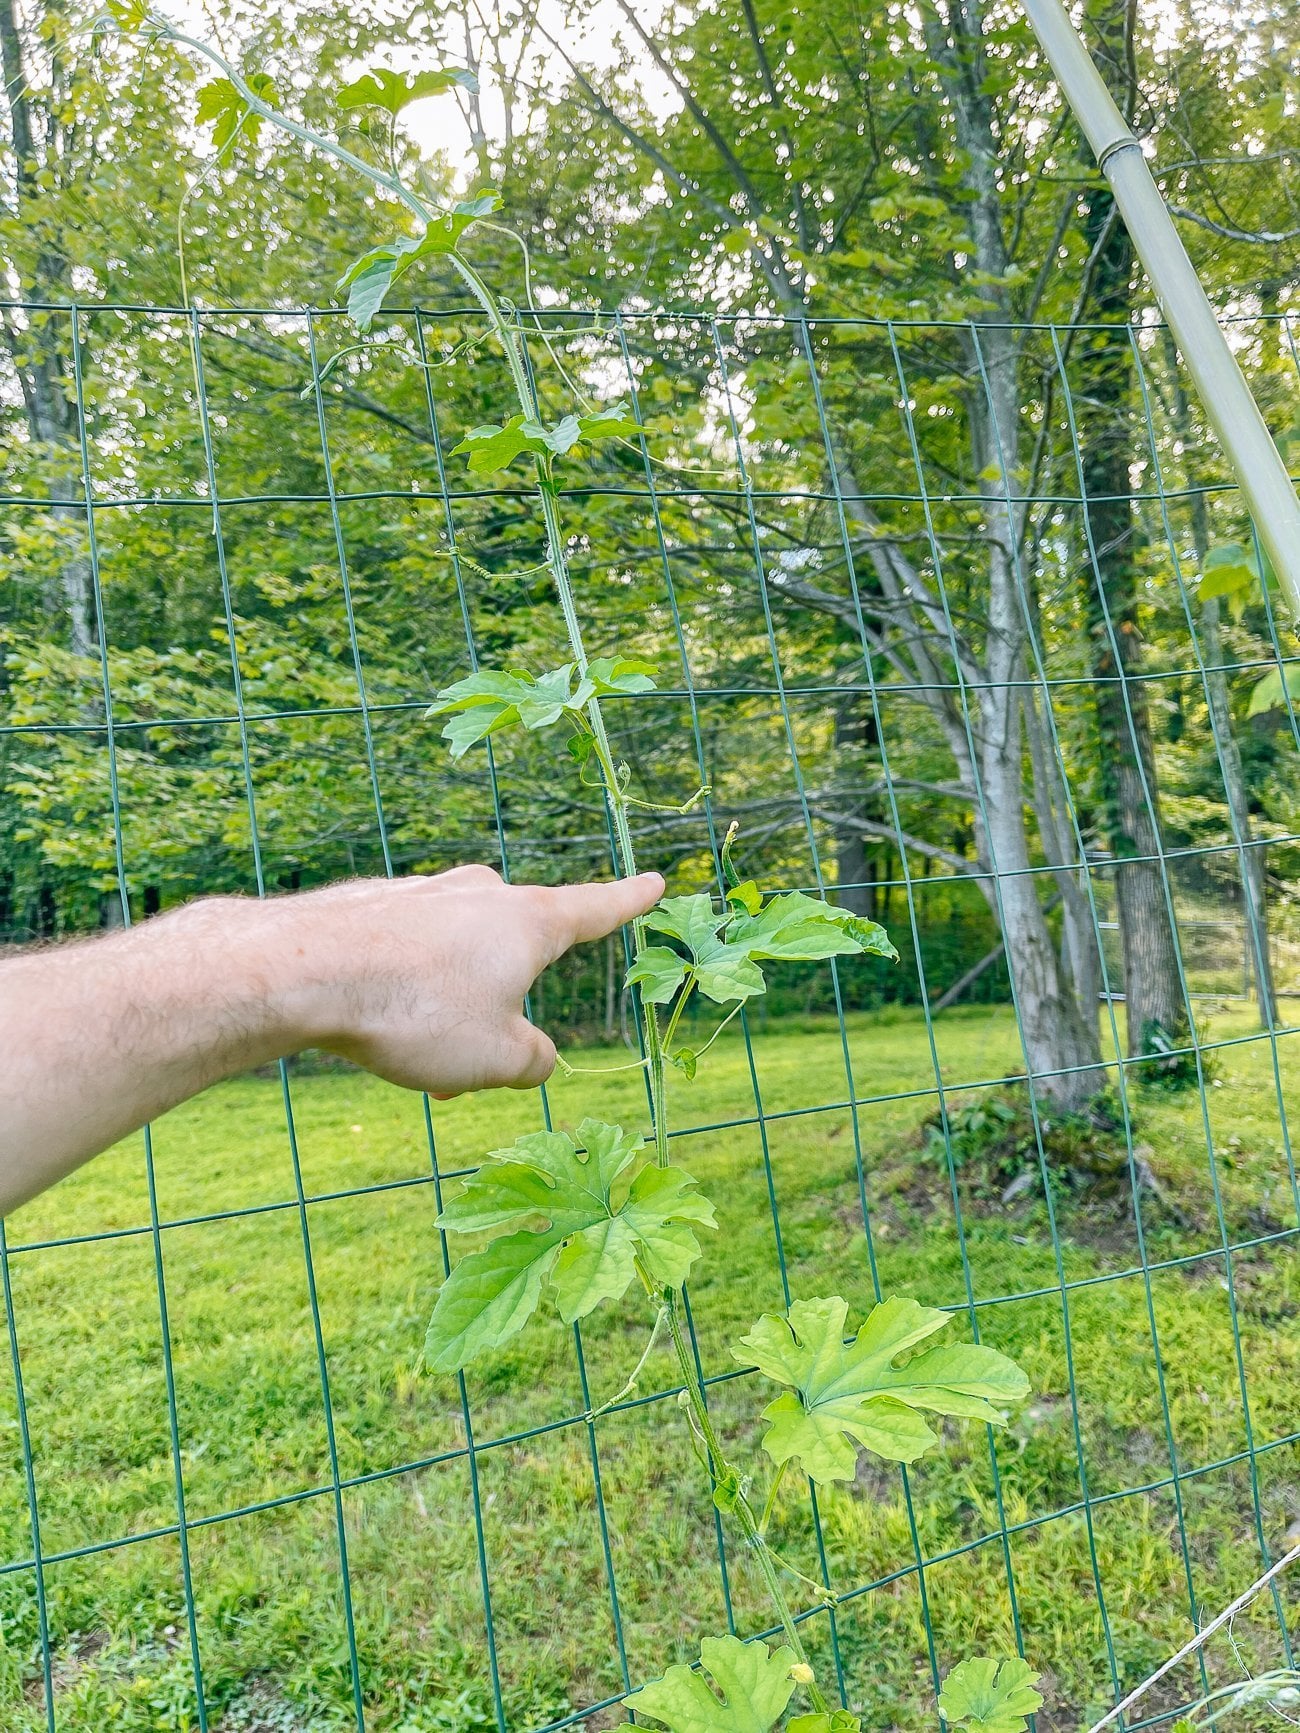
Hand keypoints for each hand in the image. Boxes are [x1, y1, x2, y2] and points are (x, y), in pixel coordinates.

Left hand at [278, 865, 664, 1095]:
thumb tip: (534, 1056)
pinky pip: (405, 955)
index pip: (595, 909)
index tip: (654, 881)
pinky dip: (402, 991)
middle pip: (511, 951)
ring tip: (412, 1060)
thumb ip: (533, 1060)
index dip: (628, 903)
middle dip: (500, 1006)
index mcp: (527, 921)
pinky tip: (368, 1022)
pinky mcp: (370, 906)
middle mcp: (479, 894)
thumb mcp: (497, 1060)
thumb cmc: (416, 1013)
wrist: (299, 972)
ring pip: (453, 962)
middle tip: (468, 1066)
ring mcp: (422, 894)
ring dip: (445, 1011)